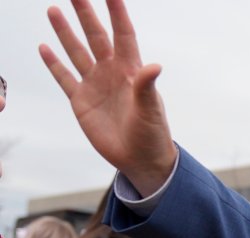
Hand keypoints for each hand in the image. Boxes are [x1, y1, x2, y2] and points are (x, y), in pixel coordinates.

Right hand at [40, 0, 177, 196]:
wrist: (140, 159)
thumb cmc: (152, 134)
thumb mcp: (150, 110)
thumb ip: (147, 87)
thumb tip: (154, 66)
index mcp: (131, 71)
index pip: (123, 34)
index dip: (117, 13)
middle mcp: (111, 73)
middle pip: (96, 36)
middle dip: (86, 13)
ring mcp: (95, 85)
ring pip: (77, 51)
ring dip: (66, 32)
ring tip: (54, 9)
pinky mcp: (81, 101)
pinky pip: (64, 77)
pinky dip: (54, 63)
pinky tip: (44, 46)